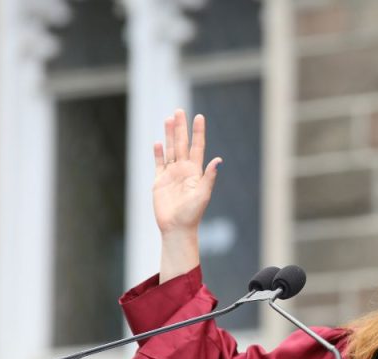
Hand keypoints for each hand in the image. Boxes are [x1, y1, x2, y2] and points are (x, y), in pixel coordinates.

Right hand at [152, 109, 222, 236]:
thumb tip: (218, 160)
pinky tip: (158, 142)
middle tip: (179, 111)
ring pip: (170, 150)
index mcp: (195, 172)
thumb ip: (209, 177)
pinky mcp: (159, 181)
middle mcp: (184, 170)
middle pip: (182, 144)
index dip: (198, 132)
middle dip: (181, 127)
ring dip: (170, 135)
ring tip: (168, 119)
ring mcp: (171, 174)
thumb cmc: (192, 214)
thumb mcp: (203, 195)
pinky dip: (158, 153)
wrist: (176, 228)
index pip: (197, 147)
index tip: (199, 117)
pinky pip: (159, 163)